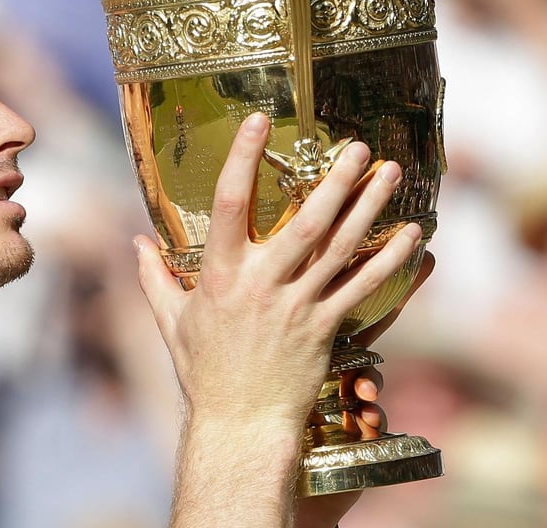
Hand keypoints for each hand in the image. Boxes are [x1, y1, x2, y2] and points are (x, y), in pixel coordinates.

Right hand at [137, 112, 424, 527]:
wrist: (241, 425)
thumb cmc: (204, 373)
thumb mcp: (171, 322)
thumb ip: (154, 278)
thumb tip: (136, 243)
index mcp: (221, 275)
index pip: (229, 203)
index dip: (243, 158)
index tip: (258, 121)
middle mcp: (262, 284)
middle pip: (305, 220)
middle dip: (334, 179)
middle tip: (357, 146)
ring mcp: (298, 306)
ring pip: (340, 247)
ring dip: (368, 206)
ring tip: (390, 172)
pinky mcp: (326, 328)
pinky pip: (362, 288)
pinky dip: (389, 261)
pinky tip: (411, 236)